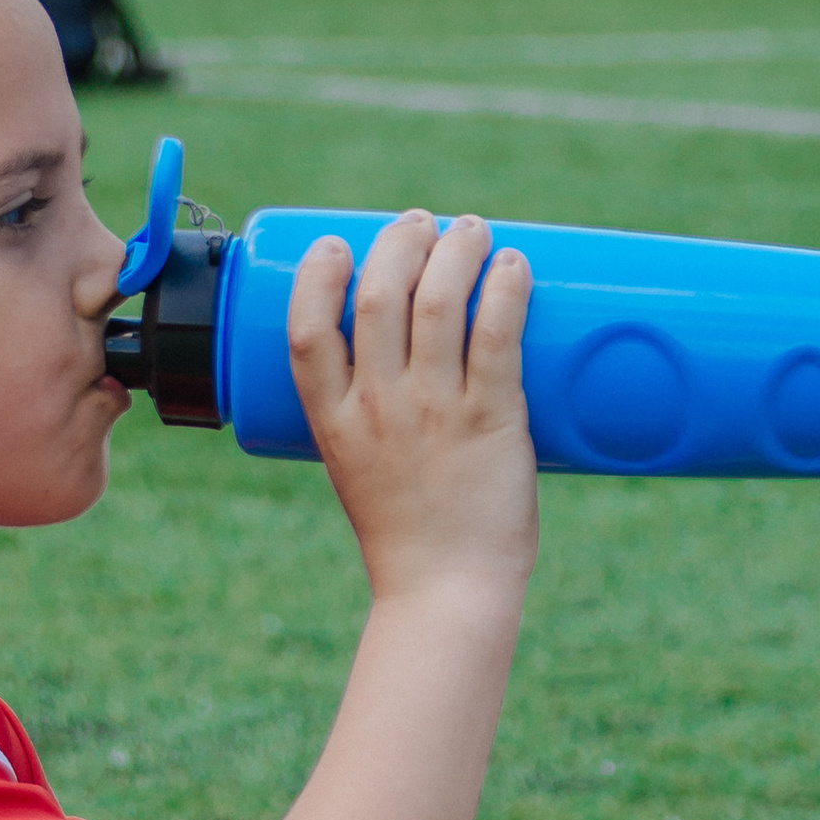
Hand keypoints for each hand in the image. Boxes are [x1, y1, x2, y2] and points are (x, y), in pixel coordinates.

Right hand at [288, 208, 536, 609]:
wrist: (447, 594)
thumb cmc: (409, 537)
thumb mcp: (359, 470)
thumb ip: (376, 416)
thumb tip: (417, 358)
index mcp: (332, 421)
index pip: (306, 327)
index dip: (318, 274)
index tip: (338, 245)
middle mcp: (378, 407)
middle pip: (378, 294)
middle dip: (400, 241)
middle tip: (424, 225)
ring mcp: (434, 411)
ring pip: (438, 300)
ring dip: (456, 249)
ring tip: (471, 230)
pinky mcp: (492, 419)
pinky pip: (496, 334)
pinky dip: (505, 288)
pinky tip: (513, 265)